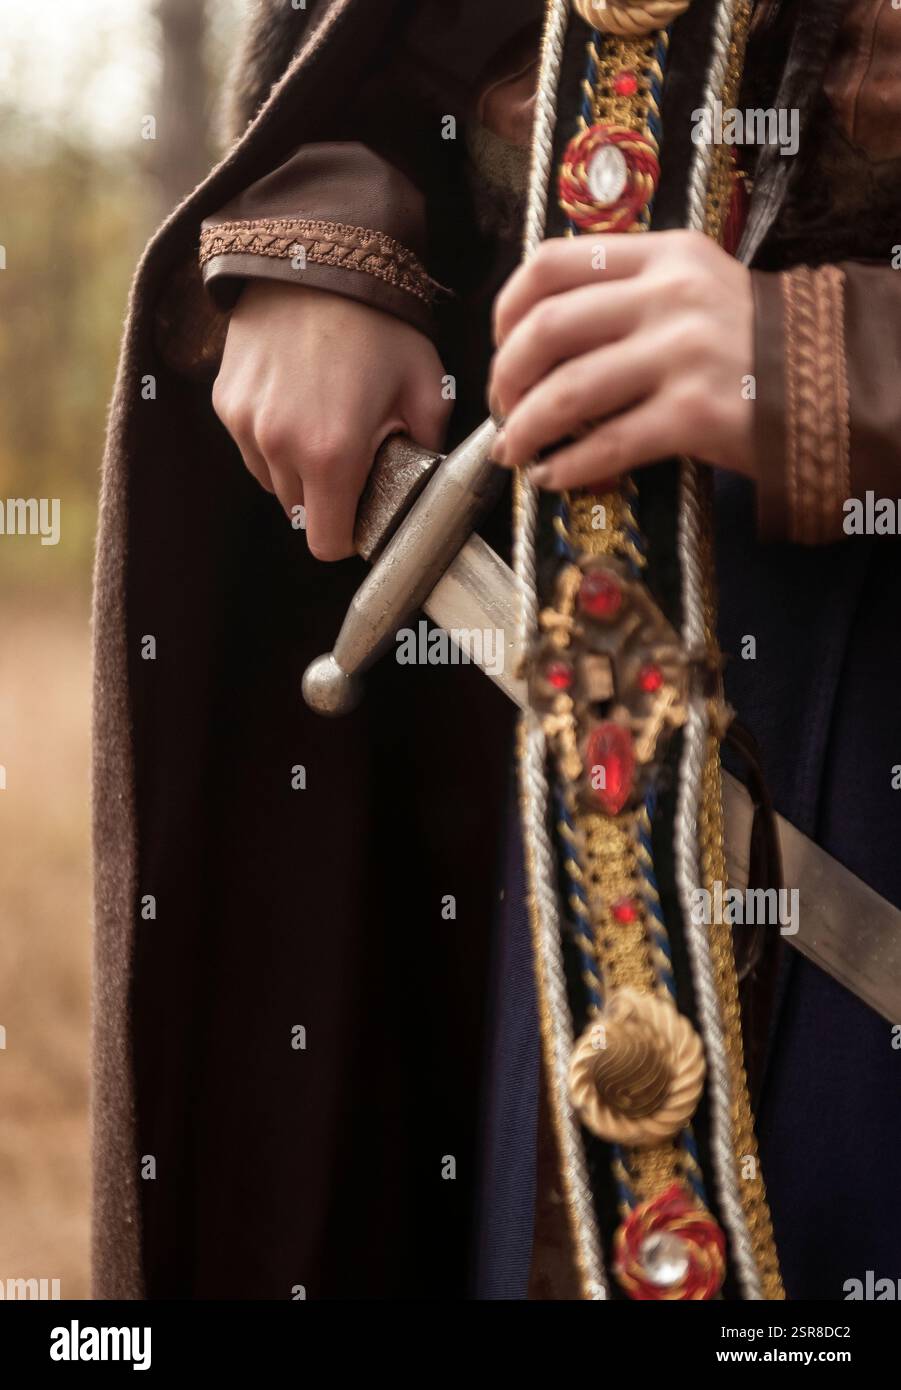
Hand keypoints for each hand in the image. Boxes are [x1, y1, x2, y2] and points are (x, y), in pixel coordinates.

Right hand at [213, 281, 449, 558]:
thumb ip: (428, 446)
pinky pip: (249, 445)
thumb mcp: (426, 385)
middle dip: (327, 498)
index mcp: (332, 454)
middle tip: (353, 458)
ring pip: (272, 481)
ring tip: (323, 422)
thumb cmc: (379, 321)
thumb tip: (422, 478)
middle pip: (300, 514)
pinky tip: (296, 399)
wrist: (319, 254)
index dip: (350, 537)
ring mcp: (245, 423)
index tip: (364, 514)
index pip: (328, 543)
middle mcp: (279, 446)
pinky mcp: (225, 400)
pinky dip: (271, 438)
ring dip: (296, 470)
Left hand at [488, 229, 753, 488]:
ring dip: (525, 428)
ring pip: (568, 391)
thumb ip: (628, 292)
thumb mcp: (694, 288)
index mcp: (662, 254)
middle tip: (501, 407)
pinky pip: (607, 443)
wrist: (831, 382)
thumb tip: (540, 336)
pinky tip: (551, 477)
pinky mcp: (695, 414)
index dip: (507, 307)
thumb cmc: (750, 342)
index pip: (552, 262)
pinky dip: (567, 465)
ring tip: (513, 449)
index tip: (499, 343)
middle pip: (547, 329)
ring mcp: (683, 355)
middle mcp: (669, 296)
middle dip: (506, 376)